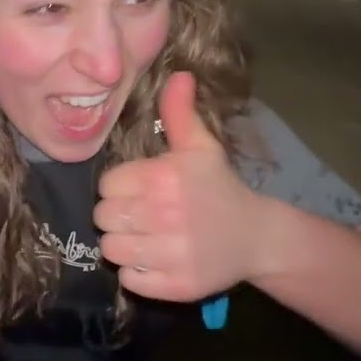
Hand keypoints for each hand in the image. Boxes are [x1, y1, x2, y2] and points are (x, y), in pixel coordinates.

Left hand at [94, 72, 268, 301]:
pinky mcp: (174, 285)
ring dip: (123, 244)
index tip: (139, 191)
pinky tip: (155, 259)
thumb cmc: (220, 188)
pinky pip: (129, 279)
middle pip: (104, 218)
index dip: (120, 188)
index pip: (107, 185)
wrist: (257, 236)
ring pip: (111, 249)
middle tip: (140, 215)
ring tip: (144, 237)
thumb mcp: (202, 147)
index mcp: (164, 178)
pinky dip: (136, 272)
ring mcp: (170, 253)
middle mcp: (164, 215)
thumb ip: (180, 112)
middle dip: (117, 216)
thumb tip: (177, 74)